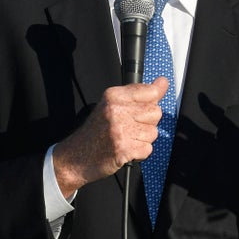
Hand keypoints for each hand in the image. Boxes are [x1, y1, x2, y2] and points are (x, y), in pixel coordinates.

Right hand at [51, 79, 168, 193]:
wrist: (75, 157)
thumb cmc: (95, 132)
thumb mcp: (112, 105)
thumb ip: (139, 94)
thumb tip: (163, 82)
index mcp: (114, 95)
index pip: (151, 92)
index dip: (152, 102)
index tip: (144, 108)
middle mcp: (117, 110)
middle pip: (156, 112)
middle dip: (147, 123)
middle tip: (130, 127)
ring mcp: (120, 130)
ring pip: (153, 132)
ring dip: (143, 139)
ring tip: (126, 139)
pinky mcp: (123, 149)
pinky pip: (148, 149)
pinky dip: (139, 153)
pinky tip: (126, 149)